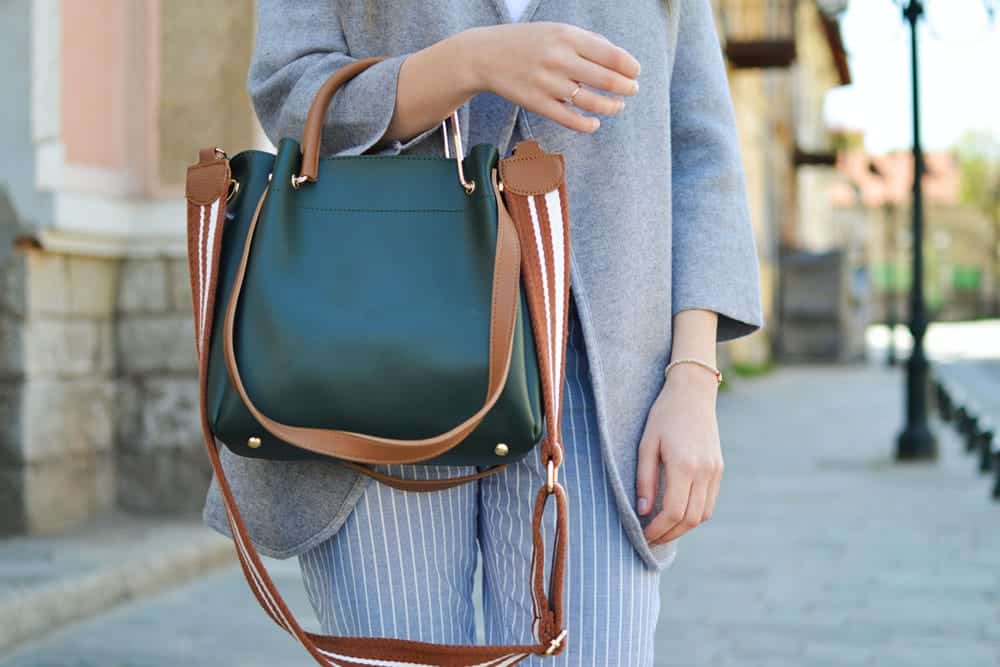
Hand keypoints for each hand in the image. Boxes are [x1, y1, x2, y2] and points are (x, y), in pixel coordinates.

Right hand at [463, 23, 640, 132]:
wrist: (485, 55)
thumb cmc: (526, 42)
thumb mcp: (556, 30)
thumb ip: (587, 42)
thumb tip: (619, 59)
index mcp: (567, 37)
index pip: (611, 55)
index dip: (630, 67)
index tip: (636, 72)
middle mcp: (558, 59)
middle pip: (606, 80)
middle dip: (626, 88)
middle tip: (632, 90)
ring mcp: (547, 83)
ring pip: (591, 102)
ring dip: (611, 107)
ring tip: (617, 106)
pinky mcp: (536, 103)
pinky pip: (569, 119)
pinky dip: (587, 125)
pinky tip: (595, 123)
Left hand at [635, 364, 722, 545]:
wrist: (693, 393)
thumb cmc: (663, 416)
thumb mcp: (646, 445)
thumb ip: (645, 479)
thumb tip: (642, 511)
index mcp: (684, 465)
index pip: (673, 512)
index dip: (658, 529)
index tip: (643, 535)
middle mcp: (704, 472)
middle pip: (690, 519)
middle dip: (670, 534)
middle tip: (651, 538)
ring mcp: (715, 471)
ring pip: (703, 514)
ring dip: (683, 527)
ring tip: (663, 528)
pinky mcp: (719, 469)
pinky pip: (709, 502)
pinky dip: (694, 513)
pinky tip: (677, 512)